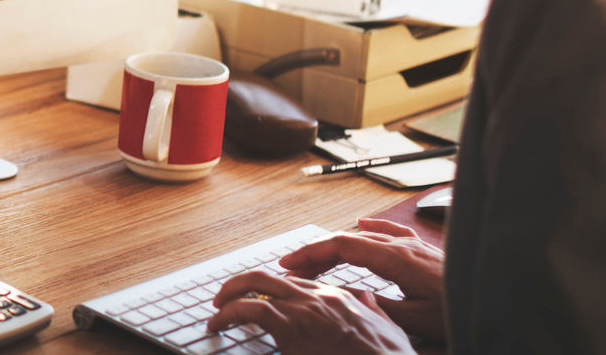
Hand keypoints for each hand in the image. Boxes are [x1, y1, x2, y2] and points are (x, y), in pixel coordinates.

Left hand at [208, 270, 415, 353]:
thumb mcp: (389, 329)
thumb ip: (373, 310)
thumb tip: (364, 297)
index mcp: (339, 296)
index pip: (295, 283)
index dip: (272, 290)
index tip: (257, 299)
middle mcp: (319, 296)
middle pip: (269, 277)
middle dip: (242, 284)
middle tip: (225, 298)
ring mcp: (306, 309)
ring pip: (256, 285)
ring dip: (230, 297)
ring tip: (216, 313)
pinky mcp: (294, 328)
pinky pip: (252, 309)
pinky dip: (229, 313)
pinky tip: (218, 324)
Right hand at [282, 218, 446, 342]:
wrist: (494, 299)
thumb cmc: (459, 311)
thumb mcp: (416, 319)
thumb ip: (379, 306)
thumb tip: (348, 298)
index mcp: (396, 258)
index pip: (342, 247)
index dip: (312, 253)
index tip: (289, 264)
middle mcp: (401, 245)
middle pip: (348, 240)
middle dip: (316, 253)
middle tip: (291, 269)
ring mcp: (412, 245)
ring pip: (364, 237)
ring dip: (337, 247)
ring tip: (315, 261)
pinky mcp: (422, 251)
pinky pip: (389, 232)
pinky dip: (369, 229)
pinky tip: (361, 224)